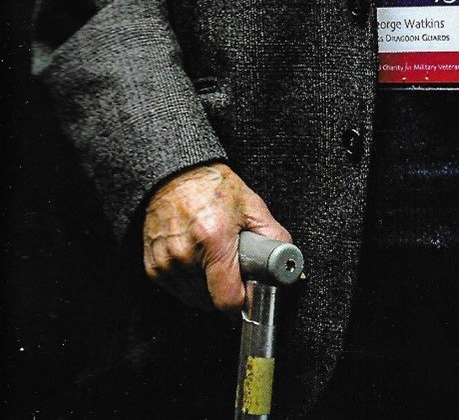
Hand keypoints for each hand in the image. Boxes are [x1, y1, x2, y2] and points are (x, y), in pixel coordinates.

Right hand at [143, 162, 290, 312]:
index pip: (228, 299)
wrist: (175, 175)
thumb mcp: (251, 205)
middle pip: (212, 302)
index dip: (244, 300)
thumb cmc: (213, 187)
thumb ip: (273, 236)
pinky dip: (190, 282)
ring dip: (208, 288)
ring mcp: (166, 263)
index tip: (249, 292)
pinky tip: (196, 259)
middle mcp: (185, 254)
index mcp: (213, 238)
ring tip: (213, 258)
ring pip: (195, 299)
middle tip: (232, 265)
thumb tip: (287, 263)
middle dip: (227, 289)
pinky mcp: (153, 267)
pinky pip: (178, 291)